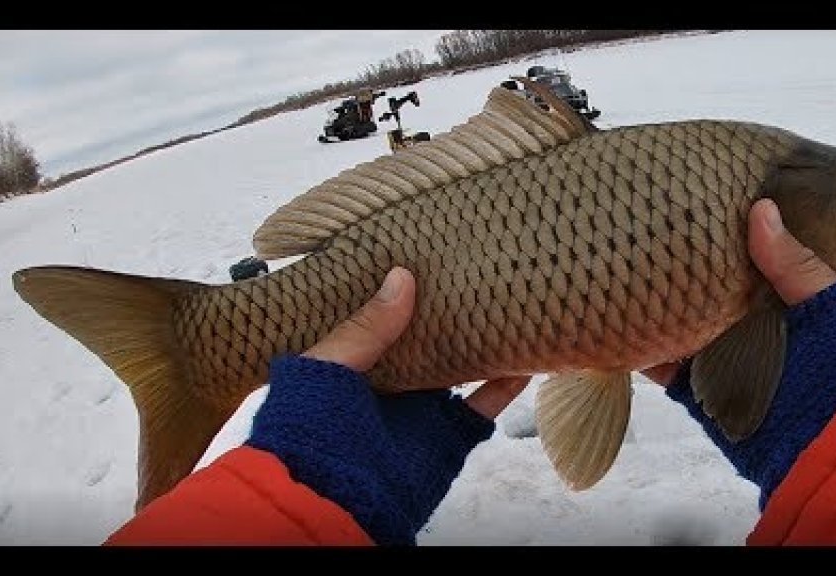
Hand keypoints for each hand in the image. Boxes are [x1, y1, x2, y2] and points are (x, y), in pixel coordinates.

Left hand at [247, 267, 528, 544]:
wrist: (328, 505)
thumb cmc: (308, 431)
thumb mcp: (327, 367)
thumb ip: (366, 327)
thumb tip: (402, 277)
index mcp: (351, 365)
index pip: (379, 319)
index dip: (399, 293)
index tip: (423, 256)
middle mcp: (389, 384)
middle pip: (426, 340)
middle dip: (448, 312)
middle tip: (475, 271)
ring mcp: (421, 410)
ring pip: (460, 368)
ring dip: (483, 341)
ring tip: (508, 302)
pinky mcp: (448, 436)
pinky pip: (483, 404)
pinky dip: (506, 382)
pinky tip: (527, 355)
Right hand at [643, 198, 835, 505]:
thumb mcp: (831, 300)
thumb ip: (794, 262)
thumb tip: (759, 209)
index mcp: (785, 297)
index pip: (748, 258)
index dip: (723, 236)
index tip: (697, 206)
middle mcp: (749, 323)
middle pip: (705, 288)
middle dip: (679, 268)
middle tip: (645, 233)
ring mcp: (723, 356)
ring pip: (678, 323)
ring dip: (653, 305)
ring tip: (619, 270)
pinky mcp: (700, 389)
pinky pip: (664, 364)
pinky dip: (640, 348)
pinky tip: (617, 323)